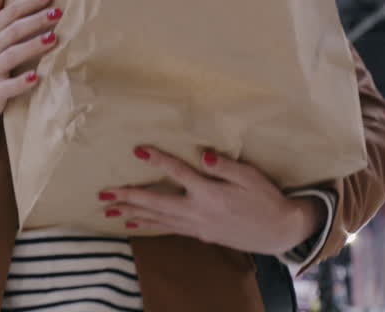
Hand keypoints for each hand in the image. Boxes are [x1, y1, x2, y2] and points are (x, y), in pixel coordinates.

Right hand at [0, 0, 60, 141]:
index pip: (9, 13)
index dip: (29, 3)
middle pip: (13, 31)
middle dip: (35, 21)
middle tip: (58, 13)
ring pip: (12, 56)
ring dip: (32, 47)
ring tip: (53, 39)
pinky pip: (8, 87)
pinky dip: (21, 82)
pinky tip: (37, 77)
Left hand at [100, 147, 322, 256]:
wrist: (280, 231)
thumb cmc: (267, 199)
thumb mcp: (251, 177)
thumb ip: (226, 166)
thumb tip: (204, 154)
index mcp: (210, 193)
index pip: (179, 173)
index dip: (158, 160)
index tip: (138, 150)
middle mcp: (199, 211)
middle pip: (157, 202)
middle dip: (128, 197)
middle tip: (103, 193)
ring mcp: (197, 225)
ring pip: (157, 219)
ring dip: (131, 213)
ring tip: (108, 209)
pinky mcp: (200, 234)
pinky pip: (167, 228)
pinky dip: (148, 225)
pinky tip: (133, 224)